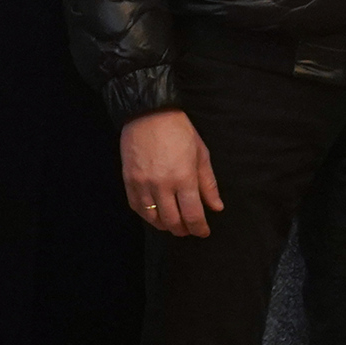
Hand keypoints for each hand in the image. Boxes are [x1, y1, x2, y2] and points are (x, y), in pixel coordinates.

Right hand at [121, 109, 222, 235]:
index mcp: (184, 178)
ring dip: (165, 225)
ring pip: (153, 218)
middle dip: (183, 230)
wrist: (147, 113)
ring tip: (173, 223)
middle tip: (189, 229)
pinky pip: (137, 207)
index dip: (199, 228)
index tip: (203, 231)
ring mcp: (143, 184)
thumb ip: (208, 184)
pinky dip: (147, 216)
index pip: (193, 215)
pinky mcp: (129, 181)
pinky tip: (155, 214)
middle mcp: (162, 185)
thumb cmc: (178, 130)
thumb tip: (216, 207)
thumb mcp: (201, 154)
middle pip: (173, 221)